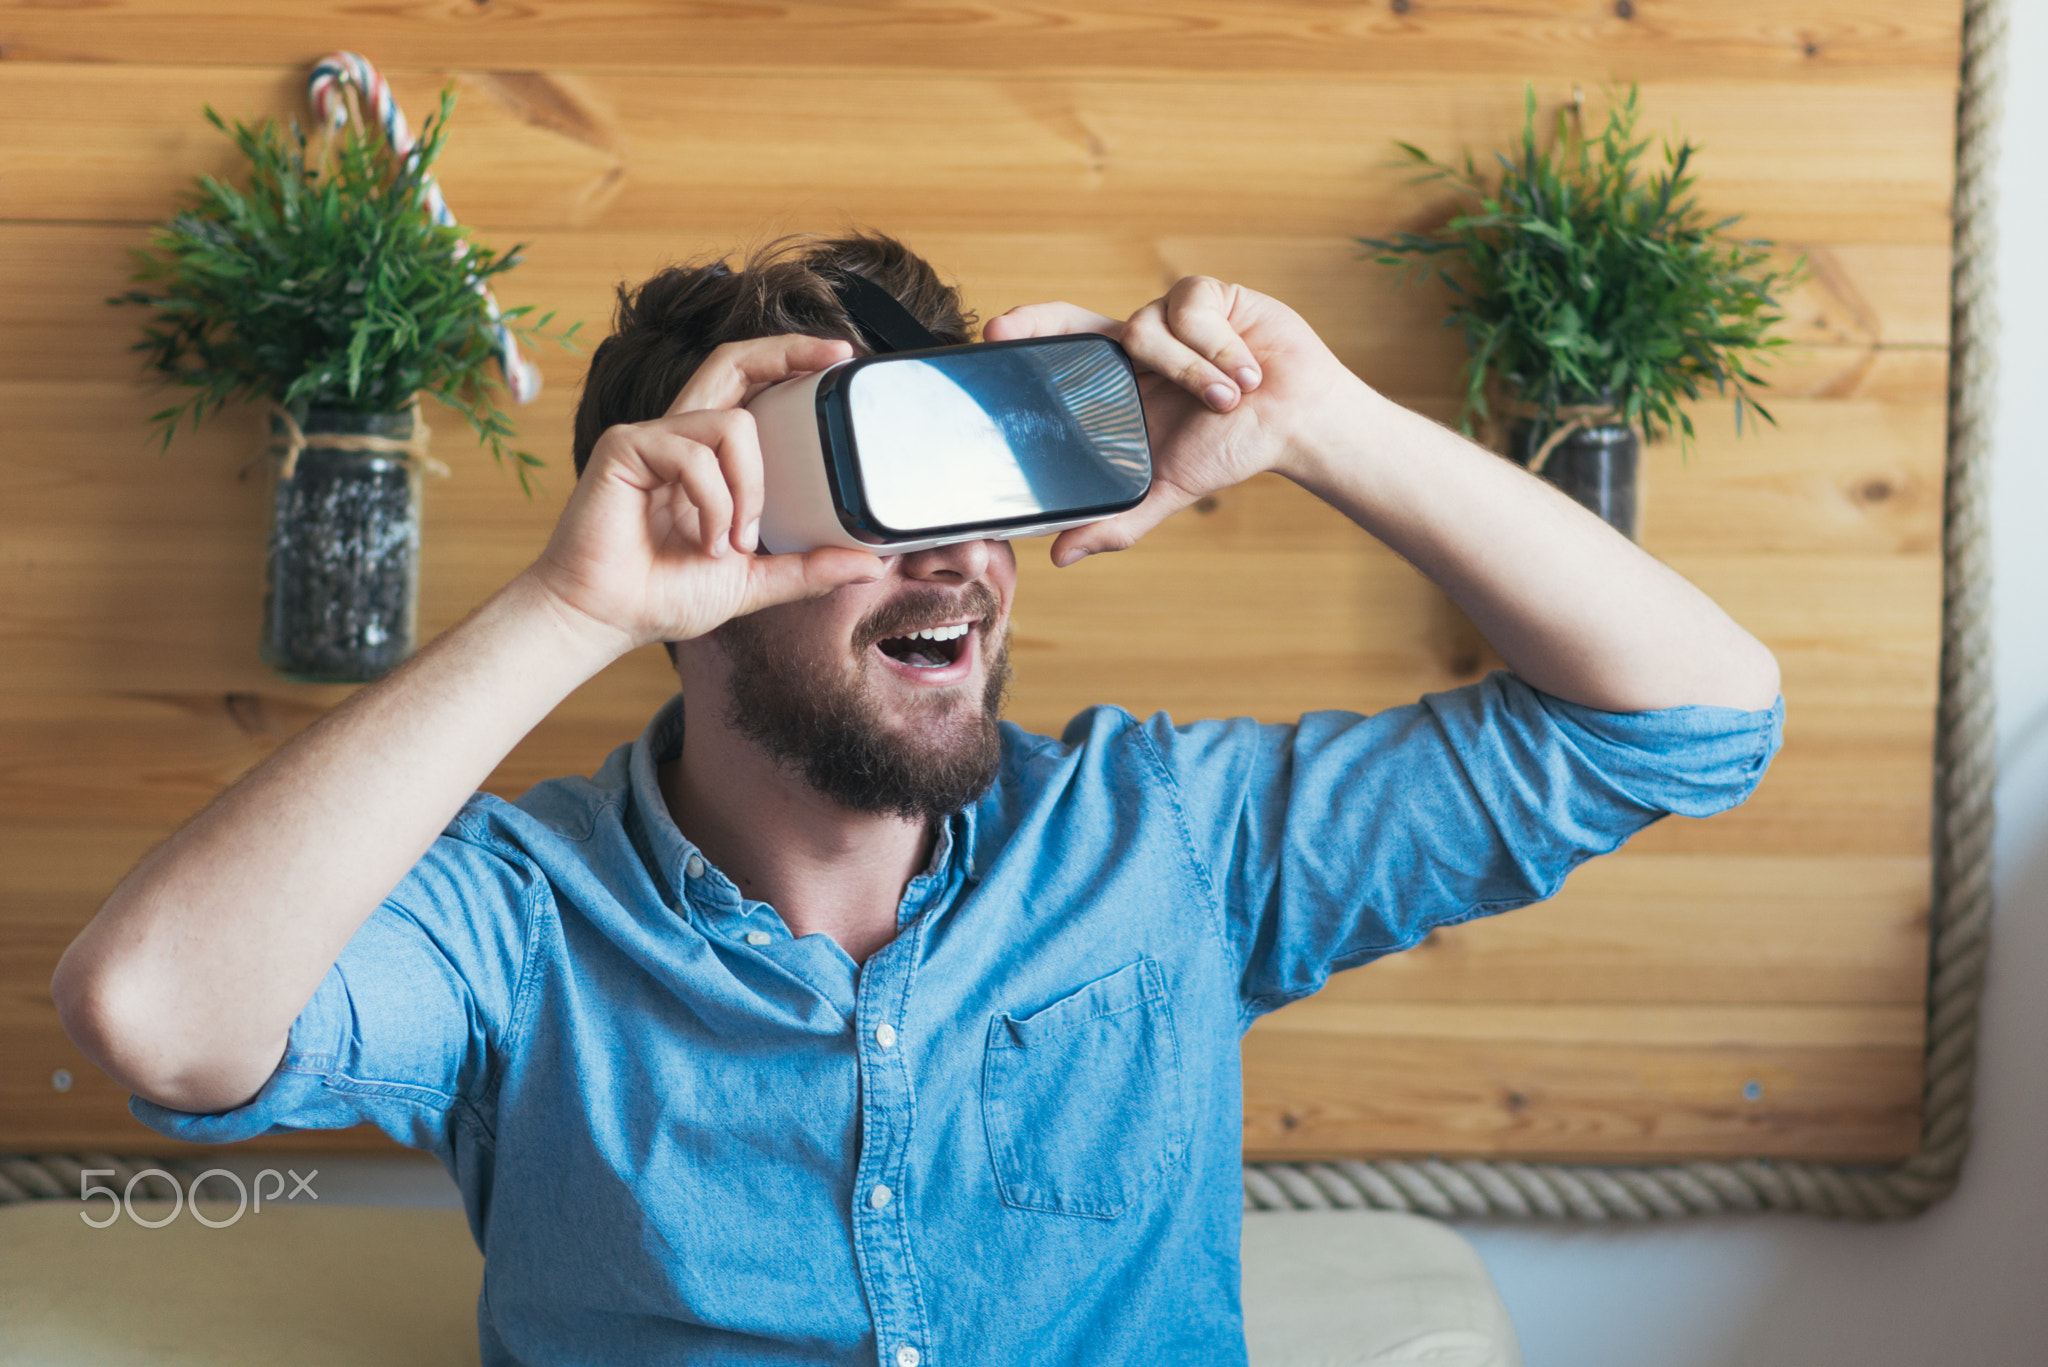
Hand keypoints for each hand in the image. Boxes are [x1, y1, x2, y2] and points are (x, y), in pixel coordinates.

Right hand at [524, 335, 884, 650]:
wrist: (602, 619)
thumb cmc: (661, 596)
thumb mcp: (752, 580)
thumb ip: (808, 569)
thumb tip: (872, 564)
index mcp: (706, 458)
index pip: (750, 390)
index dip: (789, 363)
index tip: (839, 360)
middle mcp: (679, 436)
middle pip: (733, 362)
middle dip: (787, 351)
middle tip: (833, 358)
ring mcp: (651, 437)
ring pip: (732, 424)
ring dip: (748, 489)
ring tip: (733, 542)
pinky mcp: (625, 447)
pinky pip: (694, 455)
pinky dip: (713, 504)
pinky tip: (703, 543)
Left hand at [984, 276, 1364, 564]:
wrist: (1298, 422)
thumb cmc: (1233, 449)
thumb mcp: (1168, 487)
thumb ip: (1117, 521)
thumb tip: (1060, 555)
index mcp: (1122, 384)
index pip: (1063, 353)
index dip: (1028, 338)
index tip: (993, 337)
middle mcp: (1138, 345)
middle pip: (1075, 319)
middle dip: (1039, 319)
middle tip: (1010, 329)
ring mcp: (1170, 316)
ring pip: (1144, 329)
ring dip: (1191, 372)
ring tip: (1228, 400)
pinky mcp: (1209, 294)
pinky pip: (1192, 311)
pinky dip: (1221, 349)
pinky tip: (1247, 371)